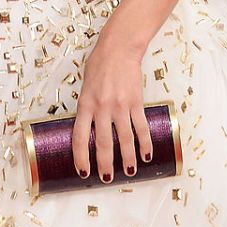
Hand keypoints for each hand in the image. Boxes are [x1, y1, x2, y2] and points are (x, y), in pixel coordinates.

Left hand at [71, 31, 152, 182]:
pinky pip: (141, 127)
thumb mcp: (85, 85)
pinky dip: (145, 143)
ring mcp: (120, 106)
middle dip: (105, 164)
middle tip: (106, 178)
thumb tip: (89, 127)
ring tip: (129, 171)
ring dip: (128, 158)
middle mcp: (102, 107)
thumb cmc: (99, 64)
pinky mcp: (136, 103)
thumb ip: (86, 106)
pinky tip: (146, 155)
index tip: (83, 171)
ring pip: (125, 139)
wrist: (118, 48)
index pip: (80, 136)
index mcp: (85, 103)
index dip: (80, 157)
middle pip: (104, 143)